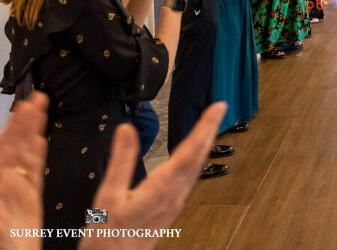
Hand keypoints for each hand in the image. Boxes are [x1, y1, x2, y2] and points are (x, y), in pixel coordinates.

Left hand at [0, 92, 47, 249]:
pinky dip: (36, 157)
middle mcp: (3, 185)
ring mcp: (14, 193)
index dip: (15, 127)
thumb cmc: (4, 243)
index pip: (5, 148)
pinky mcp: (27, 204)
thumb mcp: (1, 219)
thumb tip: (8, 171)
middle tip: (37, 100)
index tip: (25, 107)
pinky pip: (33, 174)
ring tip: (39, 111)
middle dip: (25, 122)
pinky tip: (40, 144)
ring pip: (24, 157)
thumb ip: (5, 187)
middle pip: (15, 147)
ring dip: (31, 132)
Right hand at [79, 103, 225, 249]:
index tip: (217, 109)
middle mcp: (174, 194)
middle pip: (198, 156)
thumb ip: (121, 160)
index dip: (205, 127)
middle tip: (219, 109)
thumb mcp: (109, 195)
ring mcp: (175, 201)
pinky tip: (194, 153)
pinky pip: (189, 176)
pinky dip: (196, 157)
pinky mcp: (171, 205)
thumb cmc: (110, 236)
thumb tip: (126, 130)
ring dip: (205, 143)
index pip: (190, 150)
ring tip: (210, 125)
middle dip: (209, 130)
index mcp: (162, 188)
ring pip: (196, 166)